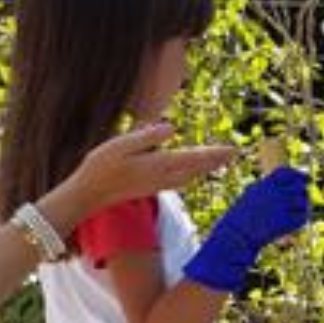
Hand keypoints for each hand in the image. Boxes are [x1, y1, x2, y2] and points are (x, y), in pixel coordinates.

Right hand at [64, 122, 235, 219]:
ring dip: (205, 168)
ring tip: (219, 161)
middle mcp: (162, 176)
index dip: (214, 153)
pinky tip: (192, 173)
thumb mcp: (121, 144)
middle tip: (234, 153)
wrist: (88, 195)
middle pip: (196, 168)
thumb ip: (147, 136)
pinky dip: (191, 174)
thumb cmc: (100, 166)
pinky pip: (179, 180)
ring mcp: (157, 184)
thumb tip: (172, 127)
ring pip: (190, 175)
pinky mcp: (151, 188)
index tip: (233, 149)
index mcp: (158, 164)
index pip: (193, 157)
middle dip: (215, 160)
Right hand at [182, 167, 311, 291]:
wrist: (237, 234)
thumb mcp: (251, 196)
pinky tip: (296, 223)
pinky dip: (301, 219)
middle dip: (302, 192)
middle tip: (302, 200)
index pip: (287, 172)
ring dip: (304, 206)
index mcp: (265, 184)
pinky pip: (302, 217)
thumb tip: (280, 186)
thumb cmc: (241, 217)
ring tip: (297, 213)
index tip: (306, 180)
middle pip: (298, 186)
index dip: (298, 175)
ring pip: (303, 201)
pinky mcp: (285, 222)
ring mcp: (281, 207)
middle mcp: (274, 193)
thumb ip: (266, 188)